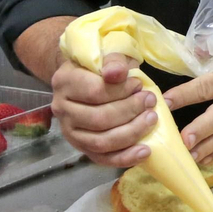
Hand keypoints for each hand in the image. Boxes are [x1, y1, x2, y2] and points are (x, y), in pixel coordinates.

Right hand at [50, 53, 155, 167]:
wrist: (86, 78)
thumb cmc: (101, 65)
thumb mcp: (108, 52)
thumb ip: (113, 60)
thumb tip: (118, 73)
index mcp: (64, 82)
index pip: (95, 92)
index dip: (121, 91)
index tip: (139, 85)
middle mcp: (61, 109)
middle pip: (98, 119)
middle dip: (130, 111)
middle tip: (150, 101)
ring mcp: (69, 131)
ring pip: (101, 142)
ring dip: (131, 133)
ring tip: (151, 119)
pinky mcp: (81, 148)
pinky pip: (103, 159)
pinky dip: (125, 157)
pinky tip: (145, 151)